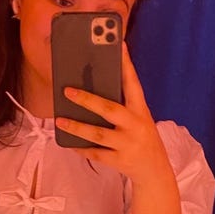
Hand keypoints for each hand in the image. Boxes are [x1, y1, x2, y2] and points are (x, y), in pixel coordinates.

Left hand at [55, 41, 172, 188]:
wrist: (155, 170)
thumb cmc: (141, 136)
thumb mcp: (138, 118)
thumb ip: (122, 104)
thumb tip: (92, 88)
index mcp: (140, 109)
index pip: (132, 82)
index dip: (125, 63)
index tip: (118, 43)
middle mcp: (136, 125)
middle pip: (109, 108)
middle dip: (87, 100)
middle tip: (67, 91)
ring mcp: (128, 144)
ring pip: (98, 134)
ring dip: (77, 126)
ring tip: (59, 120)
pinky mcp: (120, 160)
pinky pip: (96, 153)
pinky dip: (81, 148)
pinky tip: (68, 142)